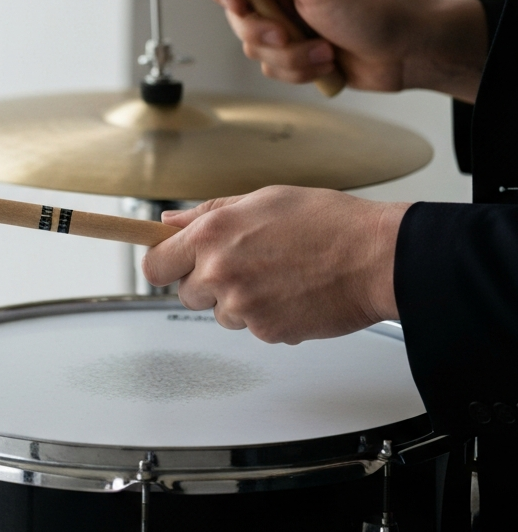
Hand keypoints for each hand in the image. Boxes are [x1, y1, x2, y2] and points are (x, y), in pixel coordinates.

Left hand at [141, 186, 408, 343]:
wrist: (376, 256)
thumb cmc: (327, 222)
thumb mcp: (261, 200)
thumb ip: (208, 214)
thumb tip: (170, 224)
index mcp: (212, 233)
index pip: (155, 265)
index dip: (164, 265)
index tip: (171, 264)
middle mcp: (220, 271)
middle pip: (186, 293)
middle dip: (206, 283)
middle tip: (243, 264)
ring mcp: (242, 305)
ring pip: (221, 313)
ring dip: (239, 301)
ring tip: (277, 275)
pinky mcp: (266, 332)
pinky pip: (253, 328)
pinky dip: (268, 316)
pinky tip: (292, 292)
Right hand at [210, 0, 486, 100]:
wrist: (410, 51)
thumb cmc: (375, 9)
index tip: (238, 5)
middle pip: (236, 13)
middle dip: (261, 33)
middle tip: (287, 34)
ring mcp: (289, 21)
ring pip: (254, 46)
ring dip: (288, 55)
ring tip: (322, 51)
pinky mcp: (296, 50)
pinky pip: (273, 66)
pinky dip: (298, 69)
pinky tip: (326, 62)